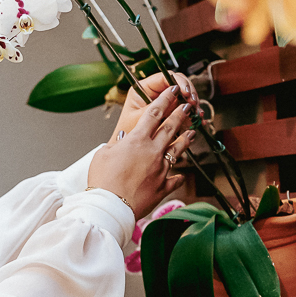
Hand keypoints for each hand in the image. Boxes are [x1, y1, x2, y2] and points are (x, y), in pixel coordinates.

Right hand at [89, 86, 196, 218]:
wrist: (111, 206)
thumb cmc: (103, 180)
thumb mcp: (103, 154)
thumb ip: (116, 144)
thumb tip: (123, 139)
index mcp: (137, 140)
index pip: (154, 113)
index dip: (165, 99)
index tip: (173, 90)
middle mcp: (153, 151)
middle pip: (170, 128)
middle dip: (180, 114)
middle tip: (188, 106)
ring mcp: (161, 169)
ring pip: (178, 150)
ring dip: (186, 139)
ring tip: (193, 131)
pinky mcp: (163, 186)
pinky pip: (175, 179)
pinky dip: (177, 176)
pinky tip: (180, 175)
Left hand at [109, 71, 200, 143]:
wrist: (126, 152)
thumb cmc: (126, 133)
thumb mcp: (139, 118)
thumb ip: (156, 107)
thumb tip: (174, 96)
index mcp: (142, 89)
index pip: (165, 77)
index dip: (179, 82)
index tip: (187, 93)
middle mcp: (154, 93)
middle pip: (178, 84)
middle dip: (189, 93)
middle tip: (194, 103)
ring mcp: (163, 103)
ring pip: (183, 97)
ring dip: (193, 105)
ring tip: (197, 114)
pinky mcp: (170, 113)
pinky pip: (184, 110)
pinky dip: (192, 115)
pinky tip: (198, 121)